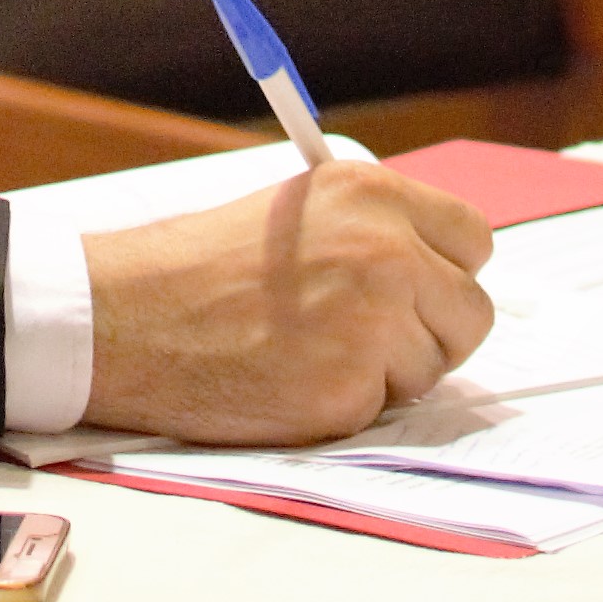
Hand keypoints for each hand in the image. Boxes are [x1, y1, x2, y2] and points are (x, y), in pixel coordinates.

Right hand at [79, 161, 495, 446]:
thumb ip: (375, 230)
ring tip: (315, 348)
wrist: (128, 314)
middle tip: (369, 332)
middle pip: (471, 311)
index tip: (423, 286)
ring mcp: (372, 323)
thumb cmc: (200, 263)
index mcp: (372, 194)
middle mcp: (386, 251)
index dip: (447, 269)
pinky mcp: (349, 388)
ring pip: (434, 366)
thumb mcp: (298, 210)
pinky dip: (347, 403)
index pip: (474, 239)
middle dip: (431, 329)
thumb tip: (439, 270)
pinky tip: (293, 376)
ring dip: (388, 371)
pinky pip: (385, 407)